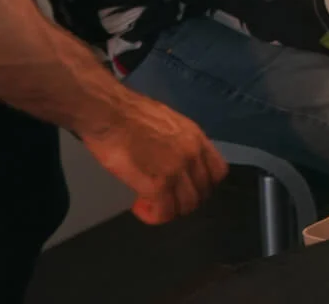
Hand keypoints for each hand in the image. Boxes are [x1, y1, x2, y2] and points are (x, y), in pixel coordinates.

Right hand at [82, 94, 228, 224]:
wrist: (109, 113)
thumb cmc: (129, 114)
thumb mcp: (167, 123)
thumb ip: (178, 142)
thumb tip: (174, 158)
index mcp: (196, 137)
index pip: (218, 171)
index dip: (204, 184)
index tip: (187, 187)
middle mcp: (192, 155)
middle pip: (203, 192)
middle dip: (185, 200)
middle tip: (164, 199)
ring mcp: (177, 170)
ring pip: (186, 205)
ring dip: (170, 210)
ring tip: (150, 203)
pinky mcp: (158, 184)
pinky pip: (164, 212)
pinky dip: (154, 215)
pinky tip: (140, 207)